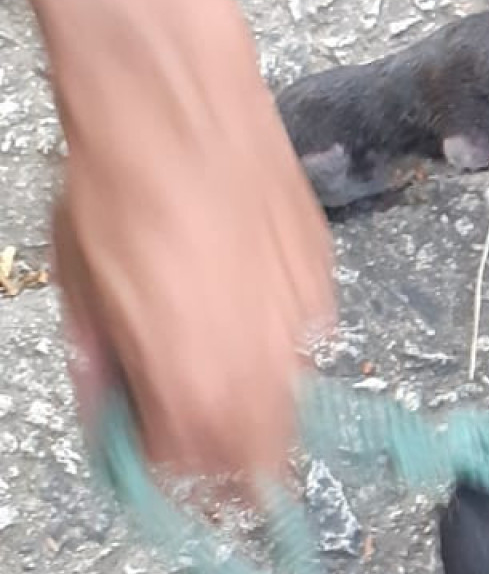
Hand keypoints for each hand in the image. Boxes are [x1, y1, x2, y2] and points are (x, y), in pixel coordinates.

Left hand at [49, 0, 335, 493]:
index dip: (171, 477)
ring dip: (254, 405)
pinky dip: (276, 346)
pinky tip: (239, 307)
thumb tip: (111, 408)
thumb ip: (105, 366)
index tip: (151, 462)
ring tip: (214, 369)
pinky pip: (305, 342)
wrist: (177, 96)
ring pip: (290, 406)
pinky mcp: (323, 281)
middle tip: (189, 432)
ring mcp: (300, 322)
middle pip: (261, 459)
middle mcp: (259, 364)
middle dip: (225, 457)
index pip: (194, 474)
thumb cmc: (117, 180)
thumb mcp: (81, 287)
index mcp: (191, 379)